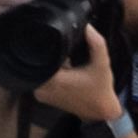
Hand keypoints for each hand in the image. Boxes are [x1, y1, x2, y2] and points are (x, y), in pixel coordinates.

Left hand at [31, 11, 125, 128]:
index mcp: (53, 80)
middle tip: (54, 42)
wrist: (98, 111)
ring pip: (36, 71)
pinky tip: (58, 64)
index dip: (43, 46)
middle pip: (35, 64)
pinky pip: (39, 78)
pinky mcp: (41, 96)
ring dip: (45, 62)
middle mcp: (41, 88)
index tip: (49, 36)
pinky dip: (47, 71)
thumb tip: (86, 26)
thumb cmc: (101, 87)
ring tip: (56, 52)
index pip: (38, 58)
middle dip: (44, 53)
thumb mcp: (102, 62)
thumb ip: (96, 43)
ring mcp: (38, 94)